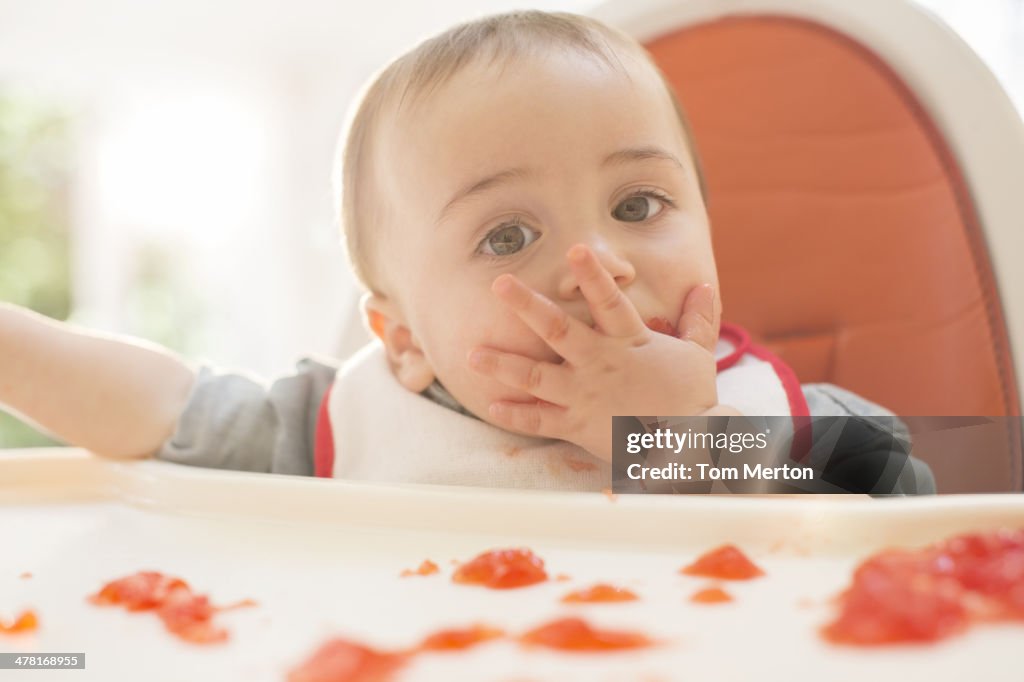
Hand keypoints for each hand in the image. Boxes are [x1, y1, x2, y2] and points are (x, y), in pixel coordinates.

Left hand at [467, 244, 726, 461]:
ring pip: (536, 376)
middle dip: (527, 306)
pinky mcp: (578, 426)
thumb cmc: (690, 400)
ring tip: (473, 353)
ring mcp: (585, 396)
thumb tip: (705, 286)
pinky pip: (540, 421)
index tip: (575, 250)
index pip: (609, 301)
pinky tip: (493, 405)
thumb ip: (699, 320)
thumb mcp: (698, 355)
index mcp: (629, 342)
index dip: (593, 276)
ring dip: (503, 364)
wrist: (687, 448)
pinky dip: (516, 415)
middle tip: (500, 284)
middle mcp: (600, 364)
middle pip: (558, 330)